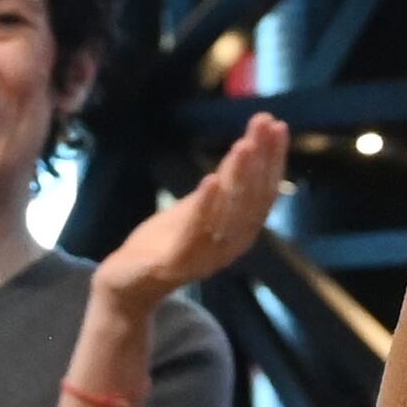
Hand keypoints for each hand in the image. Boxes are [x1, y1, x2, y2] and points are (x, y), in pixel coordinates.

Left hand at [99, 113, 290, 309]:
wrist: (129, 281)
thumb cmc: (168, 239)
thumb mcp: (201, 204)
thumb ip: (227, 182)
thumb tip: (251, 142)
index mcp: (241, 232)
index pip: (265, 193)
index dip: (274, 160)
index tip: (277, 125)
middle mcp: (231, 245)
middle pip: (252, 200)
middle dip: (261, 160)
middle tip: (265, 124)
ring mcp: (206, 256)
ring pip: (229, 214)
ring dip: (239, 177)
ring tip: (245, 145)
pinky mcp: (176, 263)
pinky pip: (195, 233)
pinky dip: (206, 205)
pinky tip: (212, 179)